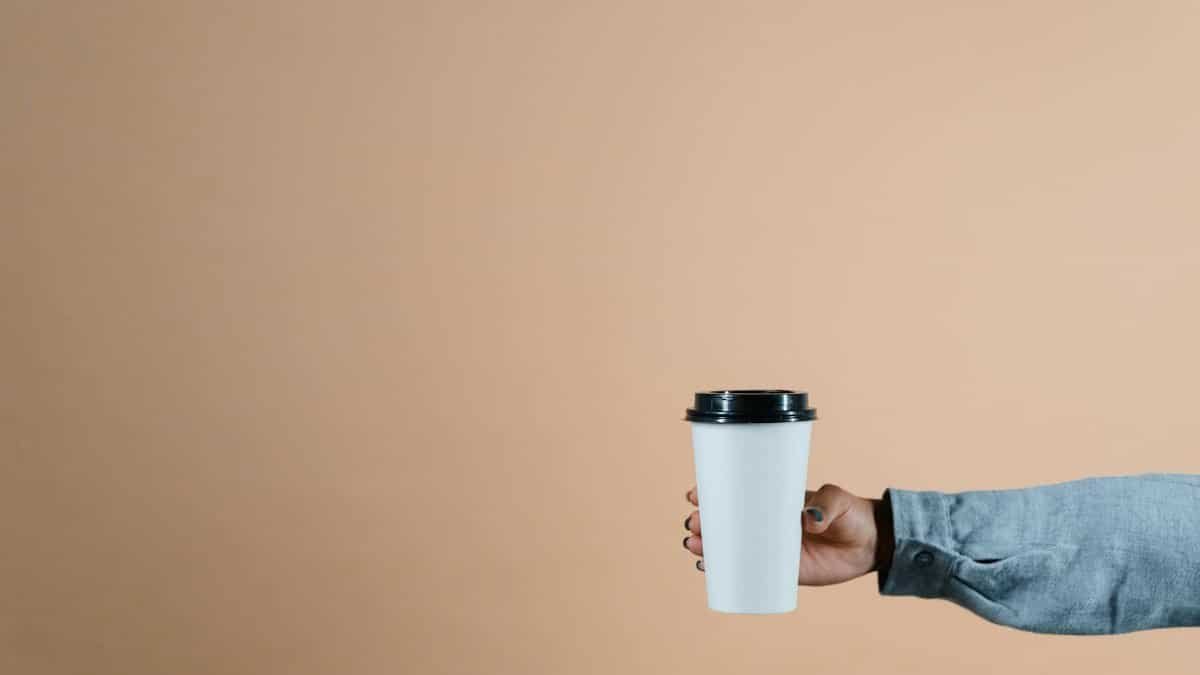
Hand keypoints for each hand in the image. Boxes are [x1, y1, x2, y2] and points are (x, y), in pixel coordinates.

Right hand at [682, 484, 892, 585]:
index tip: (696, 494)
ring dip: (708, 547)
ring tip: (694, 545)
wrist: (872, 543)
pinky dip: (728, 573)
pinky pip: (750, 574)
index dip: (713, 493)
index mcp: (775, 502)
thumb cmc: (851, 513)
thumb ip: (825, 504)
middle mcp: (768, 525)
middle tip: (694, 524)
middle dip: (704, 523)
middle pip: (727, 523)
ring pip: (732, 548)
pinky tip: (709, 570)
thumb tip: (808, 518)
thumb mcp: (838, 499)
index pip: (738, 495)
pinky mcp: (784, 573)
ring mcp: (773, 549)